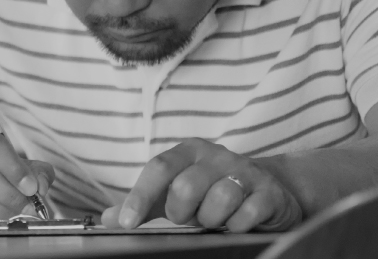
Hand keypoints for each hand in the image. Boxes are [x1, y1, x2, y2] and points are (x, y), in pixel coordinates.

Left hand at [102, 138, 302, 232]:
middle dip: (181, 211)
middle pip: (186, 186)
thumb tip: (109, 218)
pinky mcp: (268, 191)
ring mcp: (245, 171)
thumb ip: (144, 204)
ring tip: (215, 218)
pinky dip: (237, 225)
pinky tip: (237, 222)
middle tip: (189, 217)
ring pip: (219, 199)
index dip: (139, 196)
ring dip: (211, 219)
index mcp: (187, 152)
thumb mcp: (175, 194)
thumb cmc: (211, 191)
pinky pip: (248, 213)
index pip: (158, 169)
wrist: (267, 190)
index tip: (127, 223)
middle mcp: (216, 156)